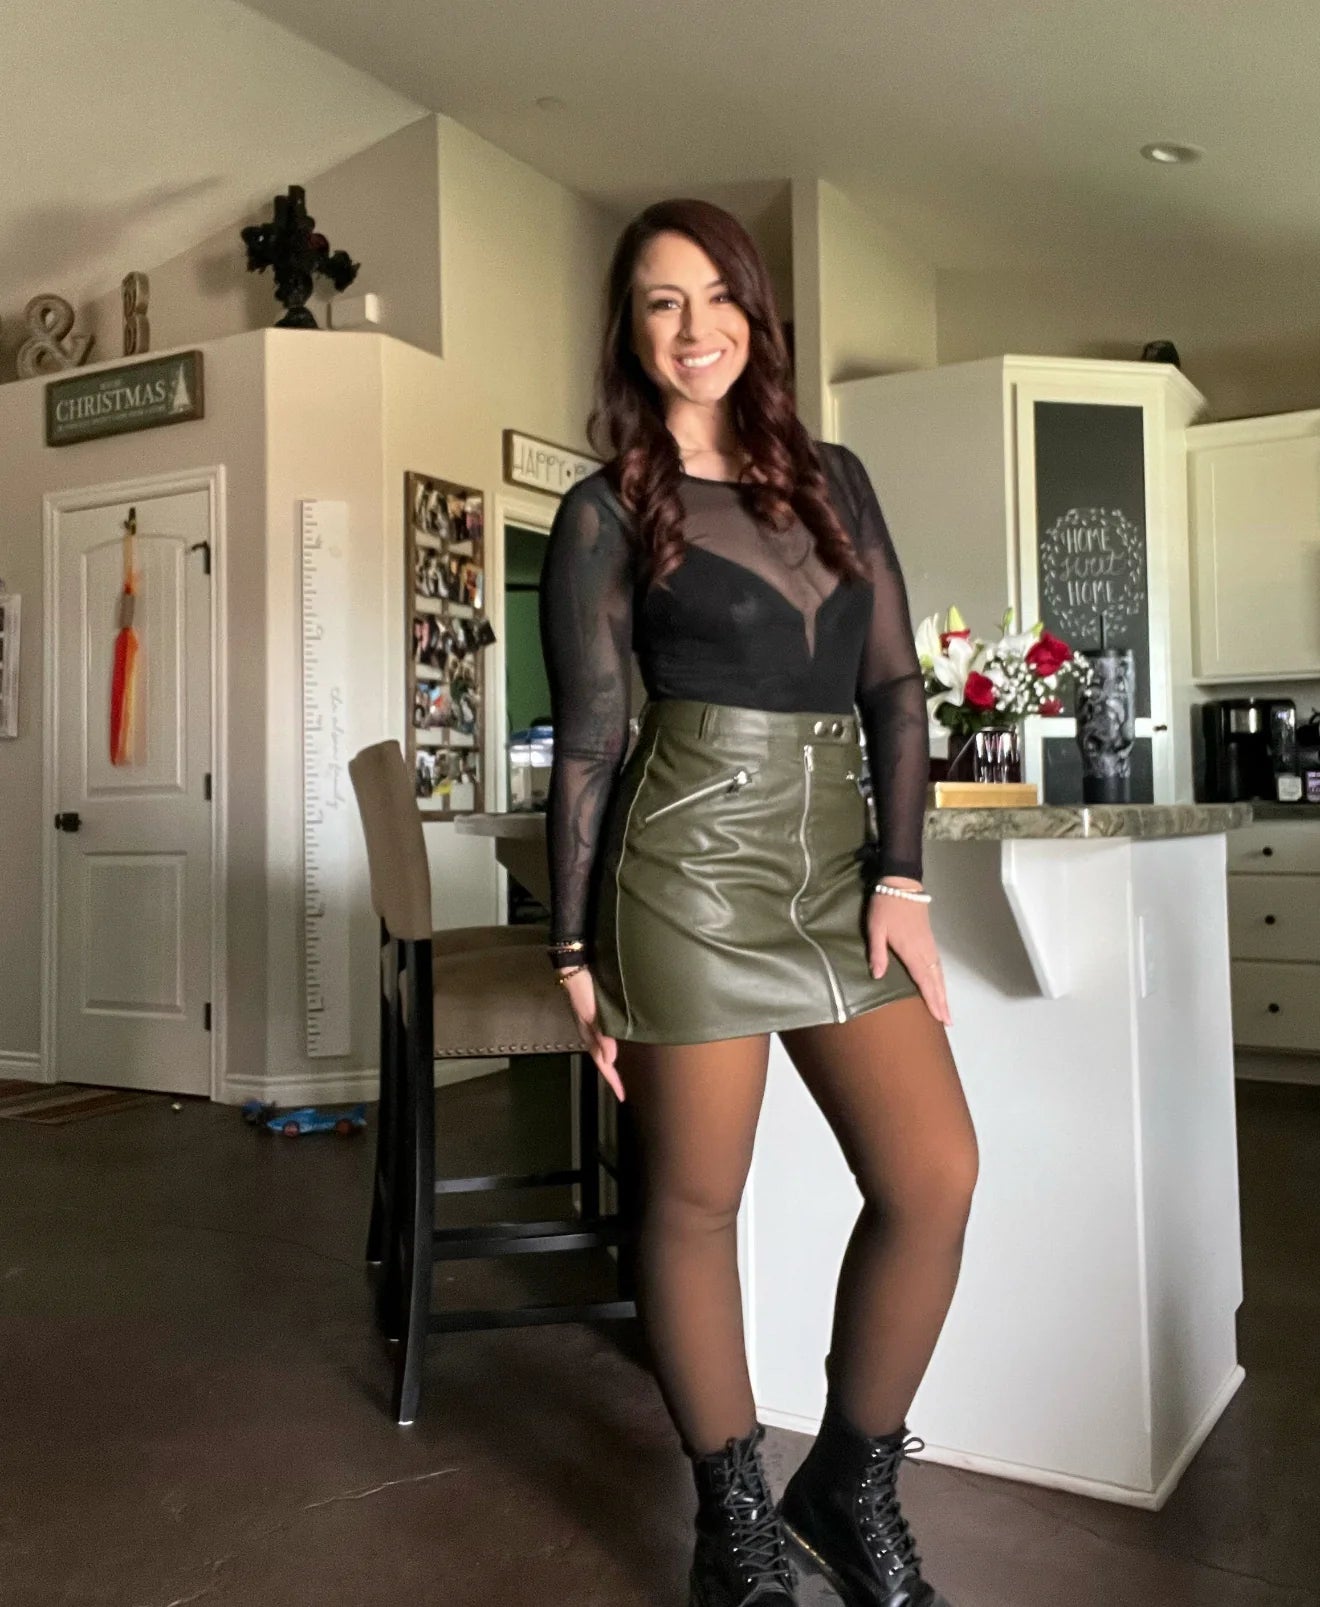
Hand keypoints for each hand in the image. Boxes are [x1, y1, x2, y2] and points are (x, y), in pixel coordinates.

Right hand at [560, 968, 625, 1101]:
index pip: (602, 1063)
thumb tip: (610, 1059)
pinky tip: (616, 1045)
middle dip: (612, 1075)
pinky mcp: (594, 1015)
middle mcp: (590, 1032)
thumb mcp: (591, 1014)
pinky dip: (610, 1047)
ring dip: (611, 1063)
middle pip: (602, 1060)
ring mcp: (591, 1024)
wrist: (573, 968)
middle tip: (623, 1090)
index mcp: (589, 1035)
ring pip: (602, 1050)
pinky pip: (603, 1037)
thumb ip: (601, 1035)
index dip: (612, 1080)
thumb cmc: (582, 990)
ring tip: (621, 1073)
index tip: (622, 1096)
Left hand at [866, 879, 951, 1026]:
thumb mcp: (875, 928)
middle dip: (942, 1001)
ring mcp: (928, 944)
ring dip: (943, 991)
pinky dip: (940, 978)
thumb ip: (877, 952)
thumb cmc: (885, 906)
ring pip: (938, 972)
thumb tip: (878, 976)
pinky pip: (937, 964)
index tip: (939, 1016)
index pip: (923, 980)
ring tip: (946, 1009)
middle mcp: (924, 950)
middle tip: (948, 1021)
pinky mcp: (928, 938)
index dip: (931, 999)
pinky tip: (939, 984)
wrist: (901, 883)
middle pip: (935, 980)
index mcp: (911, 950)